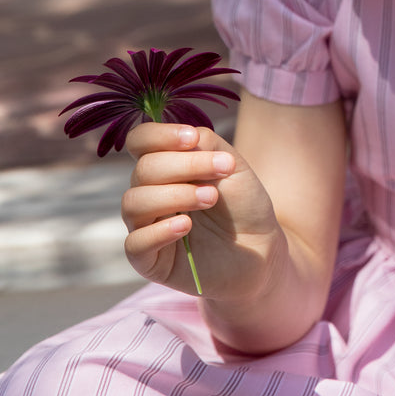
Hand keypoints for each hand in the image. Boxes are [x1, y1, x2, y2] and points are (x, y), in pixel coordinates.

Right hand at [122, 120, 283, 301]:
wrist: (260, 248)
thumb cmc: (243, 204)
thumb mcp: (231, 165)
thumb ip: (205, 144)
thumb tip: (185, 135)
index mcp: (164, 166)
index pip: (140, 141)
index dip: (158, 135)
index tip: (191, 138)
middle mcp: (149, 193)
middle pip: (143, 170)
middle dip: (184, 166)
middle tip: (221, 171)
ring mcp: (145, 227)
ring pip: (134, 203)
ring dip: (175, 195)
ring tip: (211, 198)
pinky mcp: (149, 260)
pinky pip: (135, 244)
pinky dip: (159, 231)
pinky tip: (186, 226)